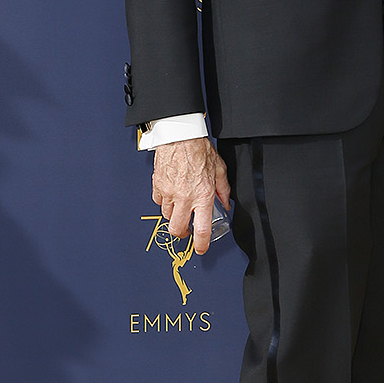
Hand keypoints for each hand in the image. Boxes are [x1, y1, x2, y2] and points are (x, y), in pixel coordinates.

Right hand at [152, 137, 229, 255]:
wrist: (180, 134)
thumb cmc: (198, 148)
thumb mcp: (219, 169)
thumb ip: (223, 189)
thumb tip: (226, 203)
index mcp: (203, 195)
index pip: (201, 229)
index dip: (201, 244)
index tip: (201, 248)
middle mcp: (185, 197)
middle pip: (177, 229)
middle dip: (182, 234)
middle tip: (186, 231)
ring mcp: (169, 192)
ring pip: (166, 216)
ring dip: (173, 216)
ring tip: (180, 208)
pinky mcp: (157, 186)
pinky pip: (158, 202)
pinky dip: (164, 202)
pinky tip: (170, 195)